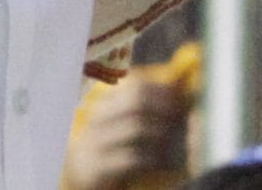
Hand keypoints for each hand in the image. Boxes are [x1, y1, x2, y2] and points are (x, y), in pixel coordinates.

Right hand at [63, 73, 189, 189]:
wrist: (80, 177)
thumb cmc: (109, 148)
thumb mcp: (120, 125)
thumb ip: (142, 110)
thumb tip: (179, 91)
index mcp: (105, 103)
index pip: (136, 85)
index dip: (162, 90)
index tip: (181, 99)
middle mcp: (98, 118)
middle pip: (136, 101)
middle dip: (164, 108)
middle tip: (181, 118)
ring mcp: (96, 142)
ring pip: (135, 127)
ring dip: (162, 134)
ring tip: (174, 142)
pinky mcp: (98, 167)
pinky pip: (132, 158)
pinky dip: (153, 159)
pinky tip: (162, 163)